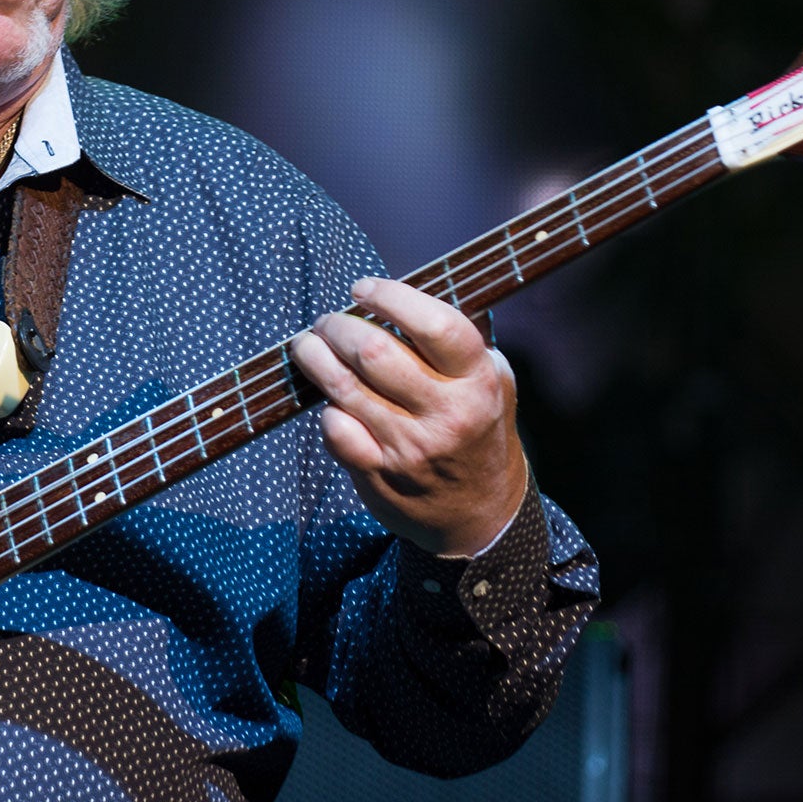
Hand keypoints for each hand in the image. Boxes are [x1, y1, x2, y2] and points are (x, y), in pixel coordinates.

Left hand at [289, 277, 528, 556]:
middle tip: (329, 322)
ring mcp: (409, 447)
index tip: (363, 288)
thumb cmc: (479, 428)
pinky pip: (334, 429)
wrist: (481, 512)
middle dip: (338, 326)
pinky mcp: (378, 473)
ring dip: (315, 357)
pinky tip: (330, 400)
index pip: (435, 324)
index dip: (391, 296)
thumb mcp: (494, 380)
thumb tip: (403, 297)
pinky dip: (326, 409)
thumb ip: (460, 341)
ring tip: (308, 344)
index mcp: (478, 381)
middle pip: (374, 350)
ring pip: (344, 386)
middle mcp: (446, 414)